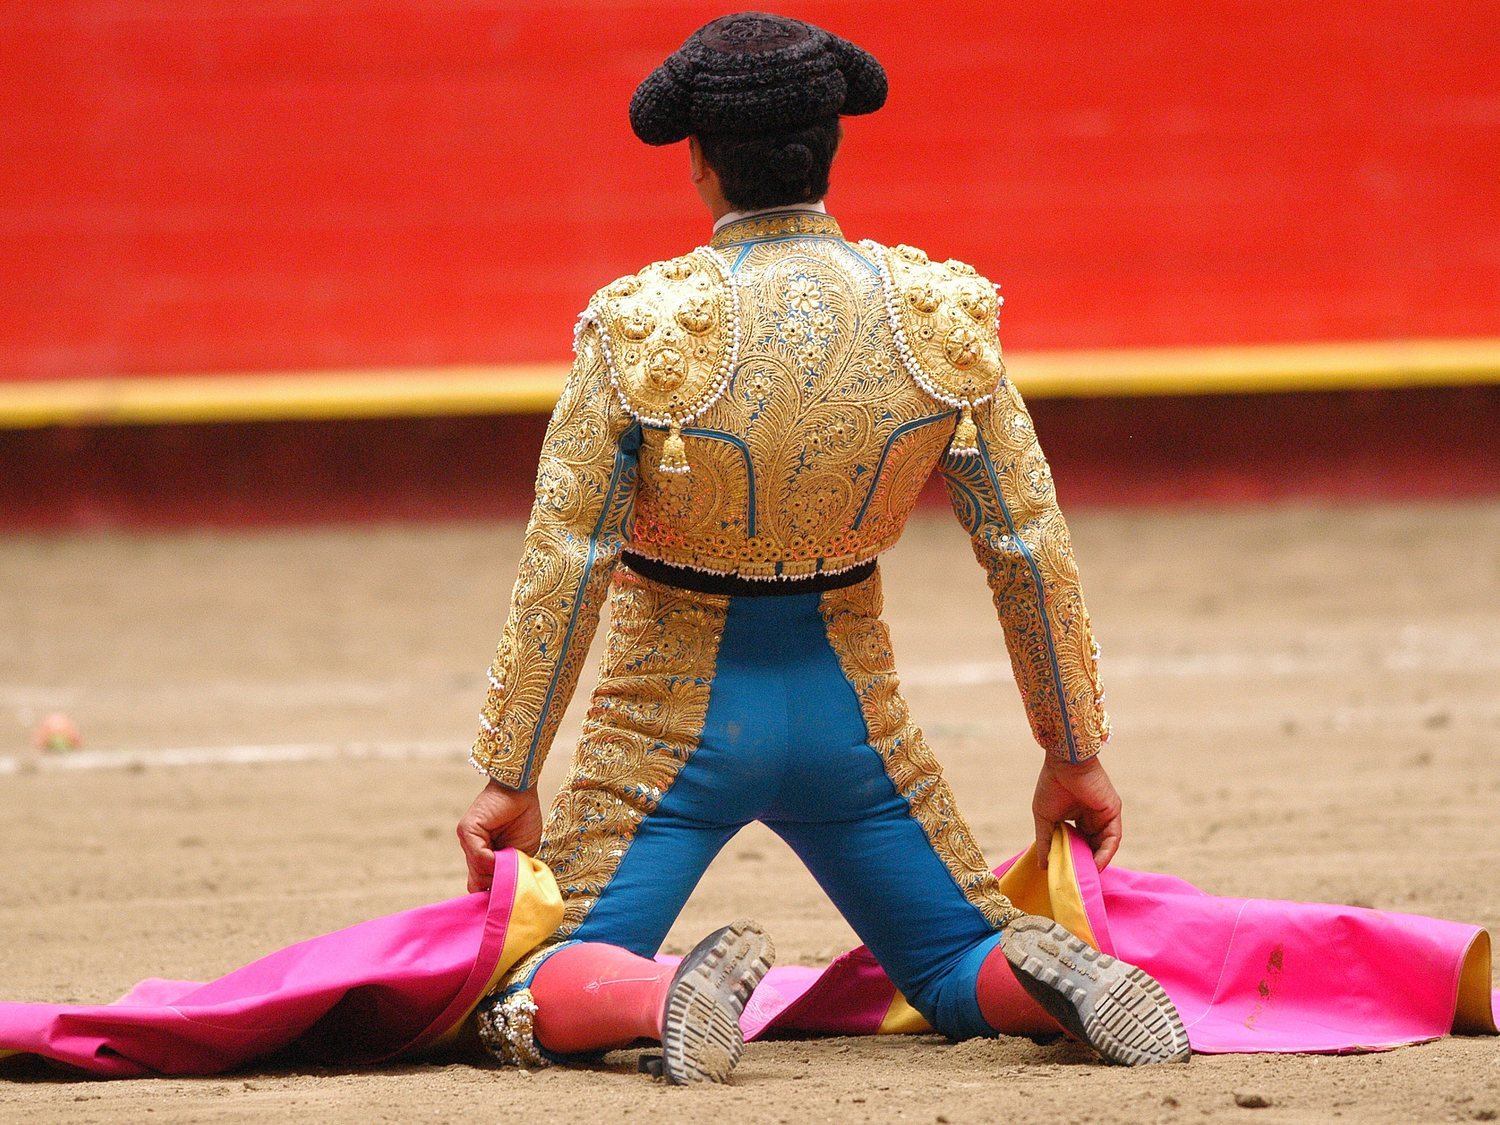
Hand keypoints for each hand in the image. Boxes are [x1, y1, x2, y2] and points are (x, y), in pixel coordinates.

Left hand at [457, 780, 542, 892]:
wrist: (522, 790)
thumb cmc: (524, 818)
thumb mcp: (521, 852)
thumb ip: (511, 870)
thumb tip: (503, 891)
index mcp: (484, 856)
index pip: (480, 885)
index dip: (494, 893)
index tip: (508, 899)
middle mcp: (471, 850)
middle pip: (478, 883)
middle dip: (497, 886)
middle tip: (513, 881)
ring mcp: (467, 840)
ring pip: (478, 873)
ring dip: (498, 874)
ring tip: (514, 866)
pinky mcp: (467, 830)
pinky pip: (479, 857)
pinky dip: (494, 861)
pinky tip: (508, 854)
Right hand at [1031, 756, 1122, 871]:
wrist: (1064, 763)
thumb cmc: (1051, 785)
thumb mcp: (1045, 818)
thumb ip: (1046, 842)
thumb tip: (1042, 867)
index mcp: (1076, 817)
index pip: (1078, 843)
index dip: (1073, 859)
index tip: (1065, 874)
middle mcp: (1092, 818)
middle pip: (1092, 846)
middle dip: (1085, 864)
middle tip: (1078, 882)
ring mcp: (1104, 816)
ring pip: (1103, 845)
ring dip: (1096, 862)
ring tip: (1086, 877)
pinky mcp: (1113, 813)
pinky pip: (1112, 839)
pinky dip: (1105, 853)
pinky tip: (1096, 865)